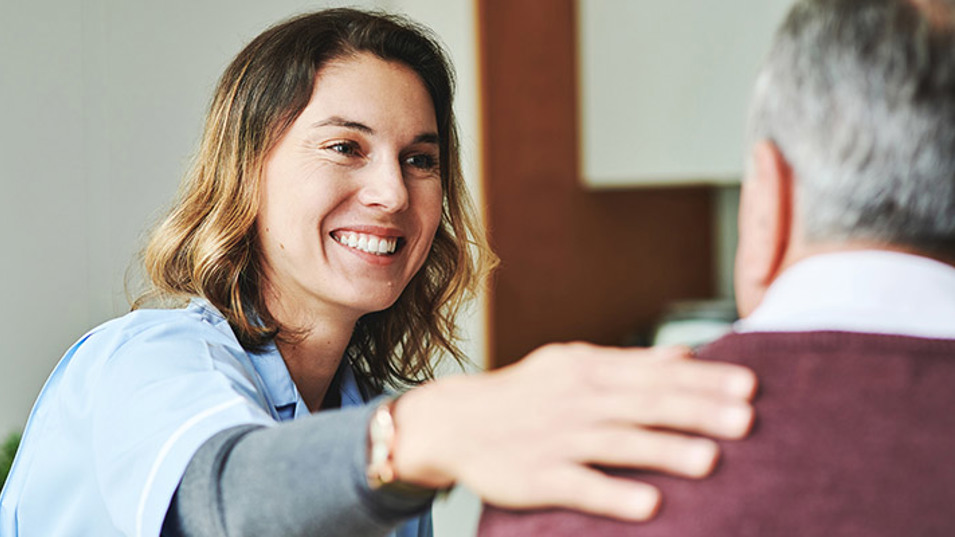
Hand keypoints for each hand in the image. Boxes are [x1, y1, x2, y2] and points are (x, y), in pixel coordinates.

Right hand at [391, 343, 755, 520]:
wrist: (454, 421)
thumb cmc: (526, 393)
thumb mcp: (573, 364)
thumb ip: (631, 362)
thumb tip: (688, 354)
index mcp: (588, 369)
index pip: (655, 373)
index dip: (704, 380)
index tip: (749, 386)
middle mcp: (576, 400)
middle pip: (644, 404)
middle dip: (697, 410)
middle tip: (747, 419)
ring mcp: (556, 438)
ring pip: (617, 443)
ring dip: (664, 450)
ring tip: (711, 460)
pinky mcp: (536, 476)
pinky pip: (579, 485)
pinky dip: (613, 493)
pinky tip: (650, 504)